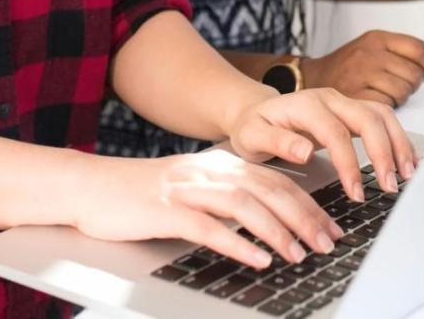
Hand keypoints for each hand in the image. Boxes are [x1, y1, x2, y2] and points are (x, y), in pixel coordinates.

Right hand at [71, 149, 343, 269]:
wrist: (91, 187)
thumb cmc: (143, 195)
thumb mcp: (193, 188)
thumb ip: (228, 196)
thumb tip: (269, 218)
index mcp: (220, 165)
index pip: (276, 181)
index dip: (308, 203)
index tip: (332, 226)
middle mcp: (209, 172)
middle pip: (269, 190)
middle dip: (304, 217)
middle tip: (327, 243)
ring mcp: (187, 189)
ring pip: (245, 205)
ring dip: (277, 231)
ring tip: (299, 254)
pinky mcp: (166, 211)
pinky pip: (209, 227)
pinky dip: (237, 242)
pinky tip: (257, 258)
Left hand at [228, 87, 419, 207]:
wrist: (255, 111)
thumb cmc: (254, 126)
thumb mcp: (252, 136)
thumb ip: (277, 142)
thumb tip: (305, 152)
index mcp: (306, 105)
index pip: (336, 133)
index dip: (349, 163)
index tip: (355, 192)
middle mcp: (330, 99)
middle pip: (368, 118)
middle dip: (383, 152)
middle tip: (389, 185)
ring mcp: (344, 103)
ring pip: (382, 115)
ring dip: (398, 143)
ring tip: (407, 174)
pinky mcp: (352, 112)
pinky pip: (382, 119)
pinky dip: (398, 138)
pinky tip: (405, 160)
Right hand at [301, 30, 423, 106]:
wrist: (310, 79)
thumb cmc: (344, 67)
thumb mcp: (372, 48)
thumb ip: (405, 51)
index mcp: (376, 39)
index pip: (417, 48)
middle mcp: (369, 54)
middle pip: (413, 73)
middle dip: (413, 84)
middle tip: (401, 86)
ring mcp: (361, 75)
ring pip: (403, 92)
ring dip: (401, 98)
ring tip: (387, 95)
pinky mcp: (354, 96)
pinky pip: (386, 106)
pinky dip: (386, 110)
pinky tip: (377, 104)